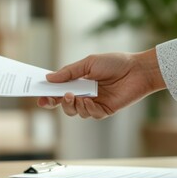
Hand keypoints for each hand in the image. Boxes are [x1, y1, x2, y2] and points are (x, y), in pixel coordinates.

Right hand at [37, 48, 165, 118]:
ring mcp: (94, 102)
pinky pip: (91, 115)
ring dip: (72, 106)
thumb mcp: (88, 63)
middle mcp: (84, 93)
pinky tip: (89, 101)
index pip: (59, 90)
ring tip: (74, 97)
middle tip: (55, 98)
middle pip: (64, 104)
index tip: (39, 97)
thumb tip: (49, 78)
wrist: (137, 70)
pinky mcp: (105, 110)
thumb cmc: (114, 63)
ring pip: (75, 112)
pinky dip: (87, 109)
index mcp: (78, 81)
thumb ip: (69, 72)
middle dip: (57, 103)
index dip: (48, 95)